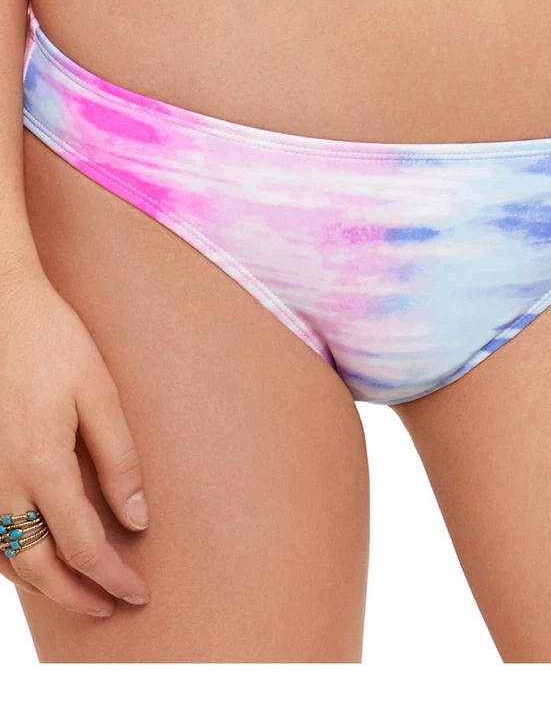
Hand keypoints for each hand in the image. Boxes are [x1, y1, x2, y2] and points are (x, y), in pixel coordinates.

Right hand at [0, 263, 149, 614]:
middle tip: (110, 607)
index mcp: (41, 466)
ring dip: (41, 584)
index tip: (138, 593)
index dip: (112, 576)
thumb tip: (136, 519)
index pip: (83, 547)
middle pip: (39, 565)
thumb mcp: (98, 393)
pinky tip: (28, 557)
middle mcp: (2, 482)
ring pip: (4, 556)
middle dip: (77, 594)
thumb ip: (118, 459)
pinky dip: (8, 559)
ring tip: (75, 593)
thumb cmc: (52, 342)